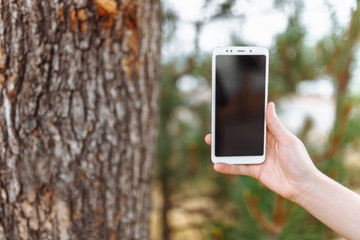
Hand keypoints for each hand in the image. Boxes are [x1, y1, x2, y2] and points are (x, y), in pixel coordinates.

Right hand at [205, 102, 320, 202]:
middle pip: (241, 137)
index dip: (242, 117)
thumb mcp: (288, 140)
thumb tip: (269, 105)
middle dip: (227, 132)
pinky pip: (238, 168)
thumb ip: (276, 125)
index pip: (253, 124)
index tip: (229, 110)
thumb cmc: (300, 161)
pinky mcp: (254, 171)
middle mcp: (262, 145)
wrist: (303, 186)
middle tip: (214, 127)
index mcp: (270, 135)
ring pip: (236, 151)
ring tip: (211, 142)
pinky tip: (217, 165)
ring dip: (223, 148)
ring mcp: (257, 158)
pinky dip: (228, 167)